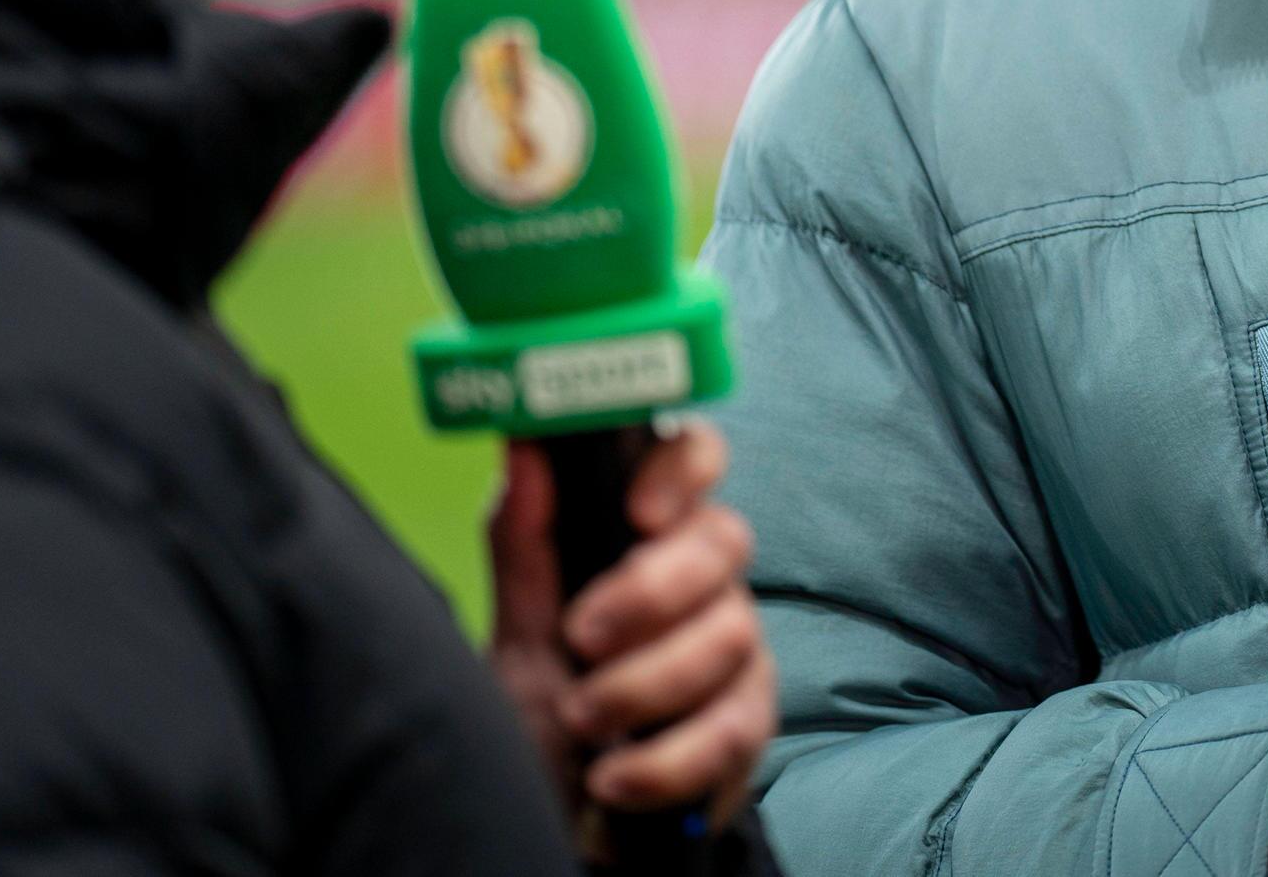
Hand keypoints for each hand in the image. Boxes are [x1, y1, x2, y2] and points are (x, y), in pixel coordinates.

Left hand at [486, 419, 776, 825]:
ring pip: (732, 633)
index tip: (637, 512)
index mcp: (653, 540)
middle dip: (652, 590)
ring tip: (580, 719)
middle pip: (726, 540)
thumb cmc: (544, 715)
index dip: (683, 469)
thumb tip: (522, 447)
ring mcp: (738, 653)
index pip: (696, 460)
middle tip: (581, 636)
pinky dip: (662, 760)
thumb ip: (524, 545)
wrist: (559, 819)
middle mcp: (707, 584)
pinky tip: (612, 777)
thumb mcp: (518, 634)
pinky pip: (731, 728)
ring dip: (642, 685)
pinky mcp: (749, 727)